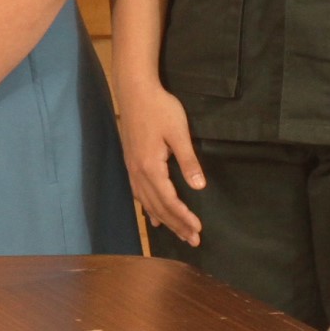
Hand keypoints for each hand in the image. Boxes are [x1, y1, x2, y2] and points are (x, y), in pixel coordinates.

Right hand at [115, 78, 205, 244]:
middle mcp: (138, 171)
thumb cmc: (159, 108)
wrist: (134, 89)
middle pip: (157, 206)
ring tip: (178, 233)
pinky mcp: (130, 161)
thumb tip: (199, 187)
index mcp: (150, 166)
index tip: (199, 230)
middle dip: (175, 225)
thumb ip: (188, 160)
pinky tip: (153, 216)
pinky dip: (148, 208)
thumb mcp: (178, 132)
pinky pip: (138, 193)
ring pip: (147, 202)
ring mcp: (132, 167)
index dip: (183, 217)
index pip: (169, 200)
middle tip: (193, 241)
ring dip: (163, 219)